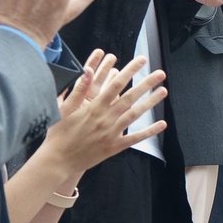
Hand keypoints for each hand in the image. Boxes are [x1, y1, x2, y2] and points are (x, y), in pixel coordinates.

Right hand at [48, 50, 166, 173]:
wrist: (58, 160)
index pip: (116, 84)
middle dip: (146, 83)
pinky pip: (135, 138)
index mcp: (94, 107)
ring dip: (150, 102)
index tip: (140, 61)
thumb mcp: (64, 108)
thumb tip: (87, 70)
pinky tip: (162, 124)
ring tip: (163, 91)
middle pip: (130, 97)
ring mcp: (111, 133)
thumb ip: (78, 89)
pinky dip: (149, 131)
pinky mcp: (114, 147)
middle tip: (160, 73)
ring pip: (135, 115)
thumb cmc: (59, 133)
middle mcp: (105, 119)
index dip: (130, 71)